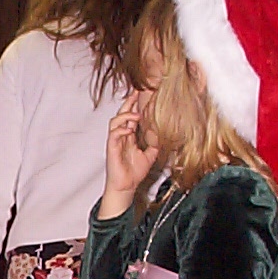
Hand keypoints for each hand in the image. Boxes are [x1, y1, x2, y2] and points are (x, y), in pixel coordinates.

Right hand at [101, 92, 159, 217]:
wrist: (125, 187)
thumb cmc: (134, 173)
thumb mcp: (150, 155)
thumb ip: (155, 144)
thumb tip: (165, 135)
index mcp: (129, 137)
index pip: (131, 117)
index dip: (135, 105)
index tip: (143, 94)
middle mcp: (121, 137)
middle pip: (122, 114)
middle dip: (129, 102)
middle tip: (137, 91)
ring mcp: (115, 142)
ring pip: (115, 121)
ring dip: (125, 115)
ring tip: (136, 114)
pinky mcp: (112, 148)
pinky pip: (114, 134)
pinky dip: (121, 129)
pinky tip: (130, 129)